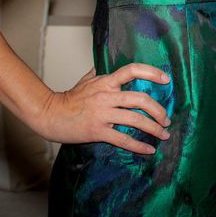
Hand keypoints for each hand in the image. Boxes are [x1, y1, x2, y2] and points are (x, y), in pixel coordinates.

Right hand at [36, 64, 171, 153]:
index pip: (132, 70)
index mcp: (106, 82)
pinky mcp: (98, 131)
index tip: (166, 79)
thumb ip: (97, 74)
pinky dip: (138, 146)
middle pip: (140, 99)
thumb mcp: (84, 81)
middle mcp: (107, 96)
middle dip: (158, 110)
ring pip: (136, 120)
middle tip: (166, 119)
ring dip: (154, 128)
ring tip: (163, 134)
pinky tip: (148, 150)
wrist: (49, 115)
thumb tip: (100, 67)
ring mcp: (103, 114)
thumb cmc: (67, 99)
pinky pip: (123, 139)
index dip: (151, 73)